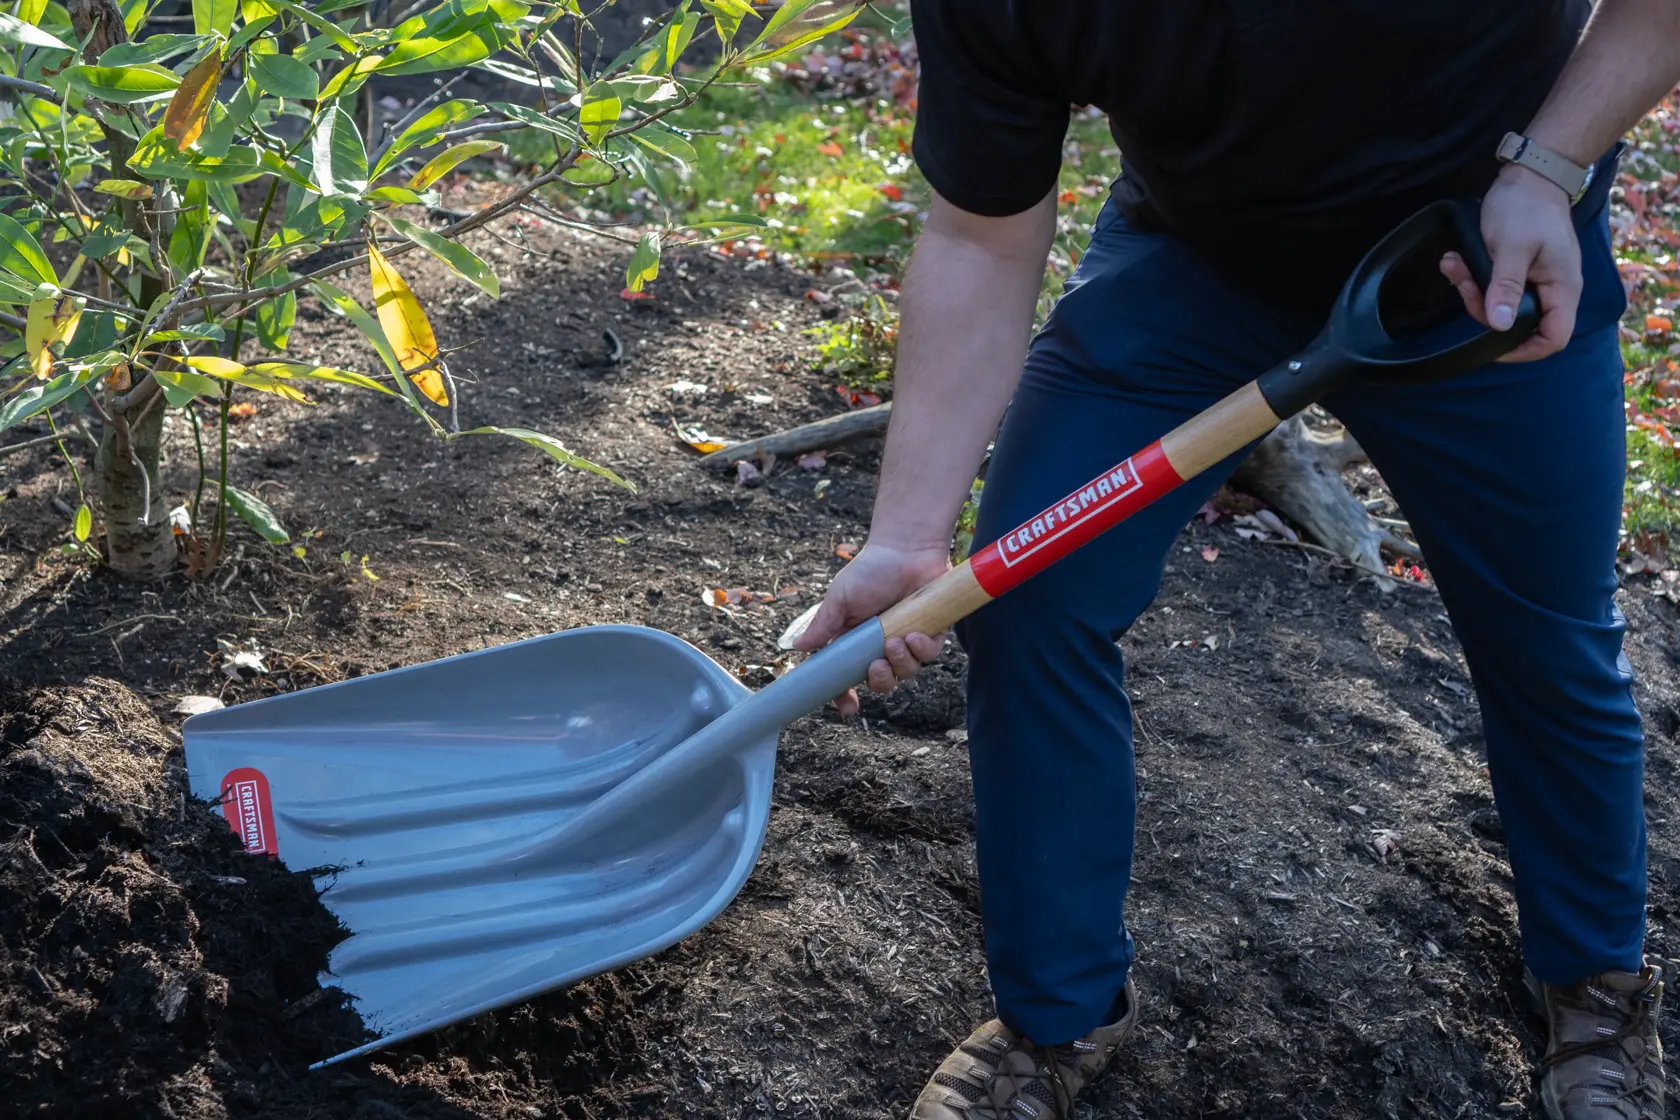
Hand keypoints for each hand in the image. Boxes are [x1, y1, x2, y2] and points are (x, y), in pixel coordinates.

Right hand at [791, 542, 950, 717]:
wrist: (905, 548)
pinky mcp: (932, 632)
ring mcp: (908, 640)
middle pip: (882, 682)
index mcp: (856, 642)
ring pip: (907, 672)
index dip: (847, 696)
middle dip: (880, 681)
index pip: (849, 677)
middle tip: (876, 665)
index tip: (848, 707)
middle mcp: (881, 645)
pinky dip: (922, 649)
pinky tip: (915, 634)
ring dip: (901, 663)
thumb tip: (798, 648)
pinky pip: (929, 655)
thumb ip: (822, 625)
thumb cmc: (870, 570)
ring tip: (895, 642)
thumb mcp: (840, 599)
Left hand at [1440, 162, 1581, 362]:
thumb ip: (1506, 287)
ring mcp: (1537, 281)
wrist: (1528, 175)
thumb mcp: (1512, 248)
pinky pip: (1494, 287)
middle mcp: (1553, 290)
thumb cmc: (1526, 207)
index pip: (1553, 338)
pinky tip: (1456, 261)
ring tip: (1454, 266)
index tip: (1490, 343)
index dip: (1524, 350)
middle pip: (1520, 325)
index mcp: (1562, 288)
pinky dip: (1473, 278)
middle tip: (1464, 286)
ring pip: (1502, 306)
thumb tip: (1500, 325)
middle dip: (1485, 312)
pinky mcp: (1519, 271)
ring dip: (1473, 291)